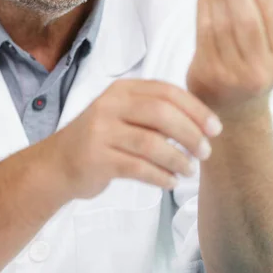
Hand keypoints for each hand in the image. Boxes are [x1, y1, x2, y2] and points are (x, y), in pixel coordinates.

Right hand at [47, 79, 221, 198]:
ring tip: (189, 171)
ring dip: (178, 159)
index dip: (195, 109)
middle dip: (190, 134)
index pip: (166, 91)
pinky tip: (170, 182)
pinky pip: (138, 168)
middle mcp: (109, 106)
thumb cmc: (100, 139)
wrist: (57, 164)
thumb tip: (202, 125)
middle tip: (205, 152)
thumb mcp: (123, 115)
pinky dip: (160, 177)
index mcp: (121, 90)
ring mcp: (101, 132)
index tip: (215, 128)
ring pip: (151, 143)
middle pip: (161, 114)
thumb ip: (154, 114)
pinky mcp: (97, 159)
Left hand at [187, 0, 272, 118]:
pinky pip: (204, 32)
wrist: (231, 107)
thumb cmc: (250, 64)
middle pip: (247, 19)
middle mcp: (261, 70)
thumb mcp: (267, 44)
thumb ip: (261, 9)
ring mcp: (233, 75)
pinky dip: (203, 7)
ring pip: (223, 24)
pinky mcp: (208, 74)